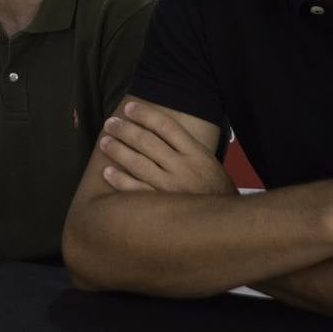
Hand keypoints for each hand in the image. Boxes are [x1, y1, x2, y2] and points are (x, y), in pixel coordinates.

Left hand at [98, 101, 235, 194]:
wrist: (227, 224)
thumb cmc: (216, 191)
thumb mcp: (209, 163)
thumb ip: (187, 148)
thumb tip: (158, 129)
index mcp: (196, 153)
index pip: (166, 126)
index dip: (145, 114)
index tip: (129, 108)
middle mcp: (183, 168)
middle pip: (147, 141)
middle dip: (125, 129)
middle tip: (110, 123)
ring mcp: (171, 187)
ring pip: (138, 163)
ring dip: (117, 149)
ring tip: (105, 141)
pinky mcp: (162, 206)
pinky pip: (135, 190)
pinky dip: (119, 180)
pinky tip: (107, 172)